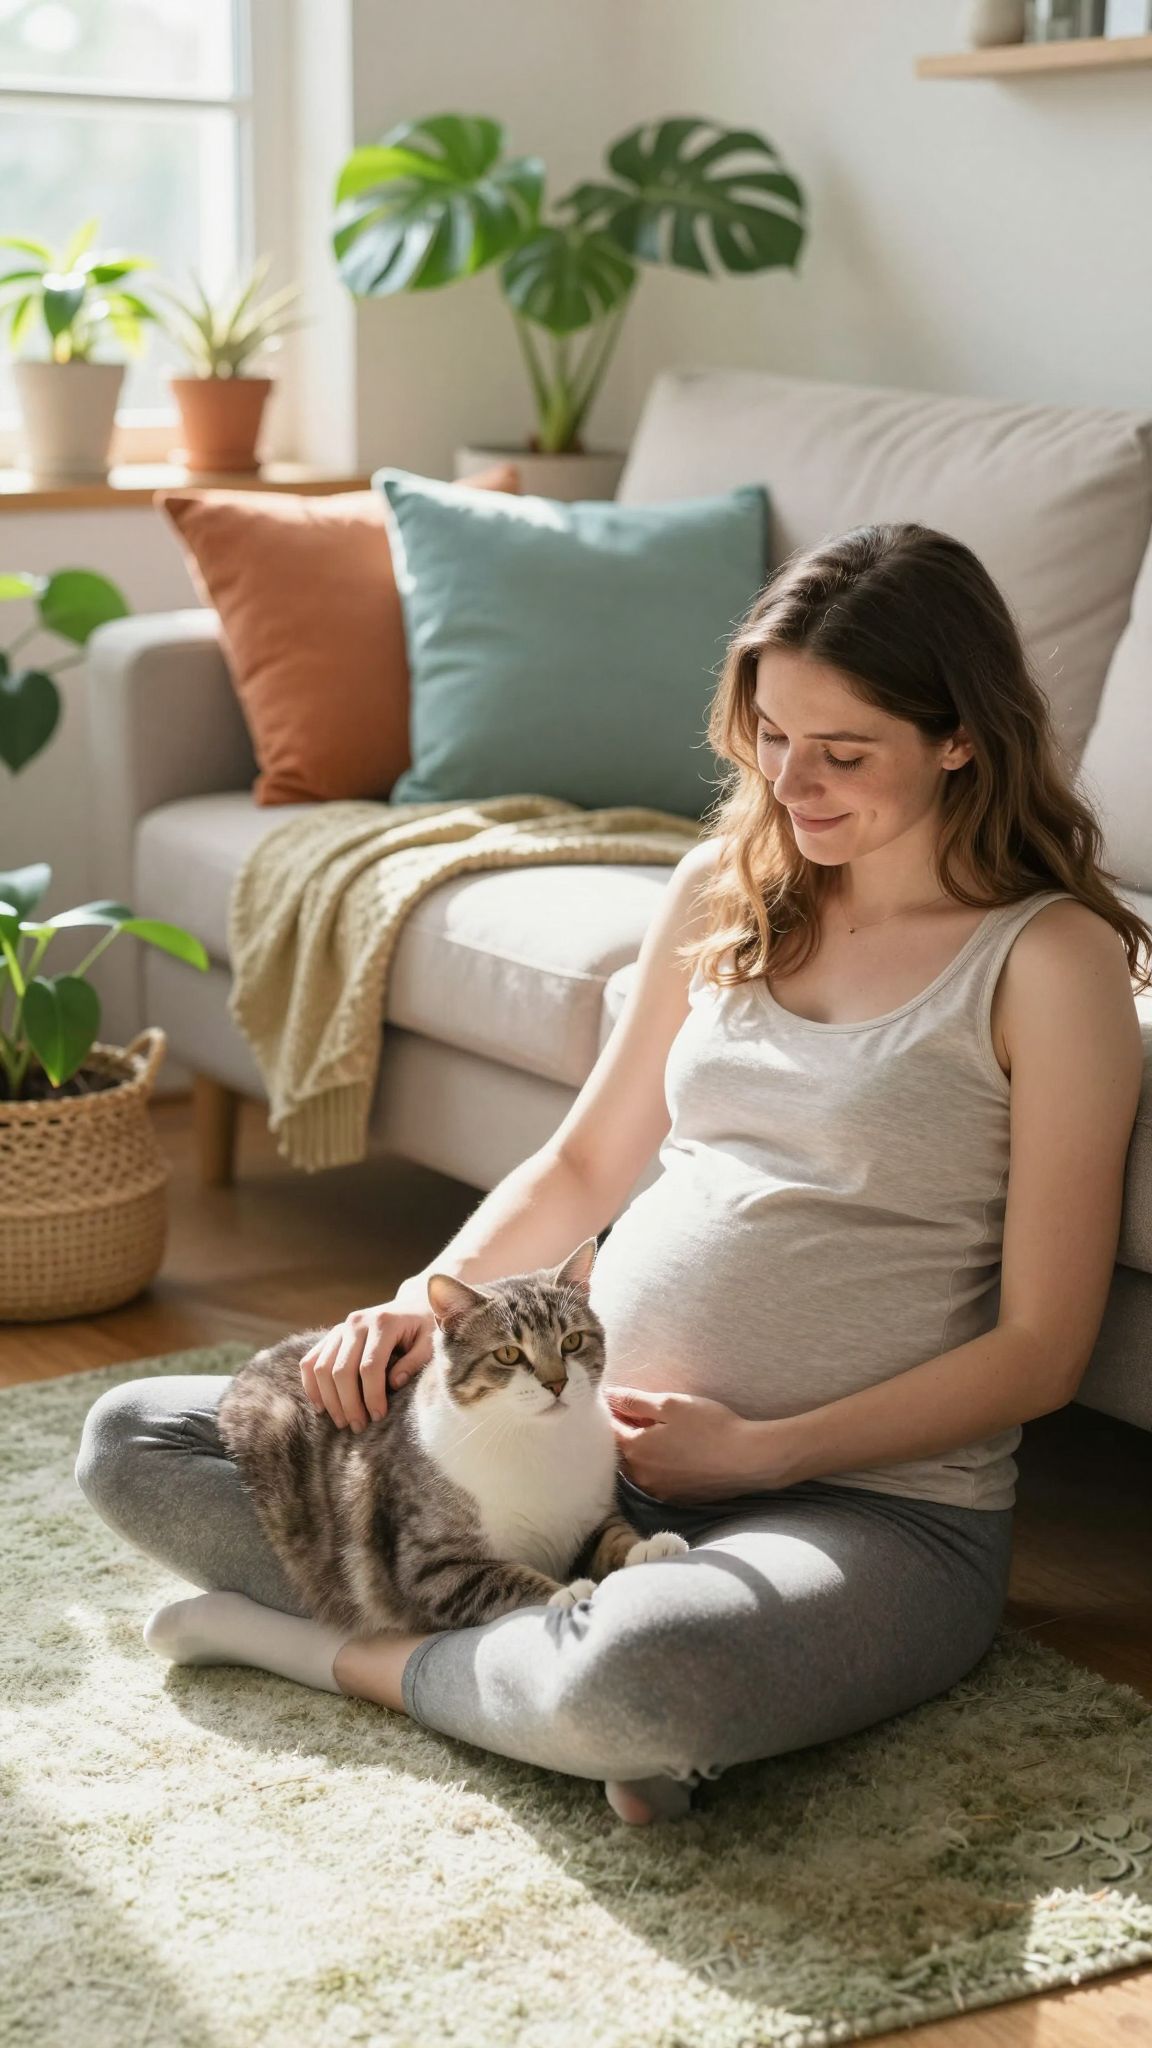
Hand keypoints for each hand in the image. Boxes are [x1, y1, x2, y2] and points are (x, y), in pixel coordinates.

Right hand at [299, 1299, 434, 1430]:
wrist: (411, 1306)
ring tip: (343, 1422)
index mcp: (383, 1323)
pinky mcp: (331, 1335)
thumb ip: (415, 1362)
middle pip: (342, 1370)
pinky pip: (310, 1361)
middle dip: (349, 1404)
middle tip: (358, 1426)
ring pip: (322, 1367)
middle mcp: (357, 1323)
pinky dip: (311, 1385)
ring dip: (329, 1400)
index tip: (378, 1416)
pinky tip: (321, 1407)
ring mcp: (341, 1328)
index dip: (372, 1395)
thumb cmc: (424, 1329)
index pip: (370, 1366)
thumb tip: (393, 1383)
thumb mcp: (430, 1343)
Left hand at [605, 1387, 791, 1502]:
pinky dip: (657, 1464)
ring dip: (641, 1449)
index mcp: (635, 1451)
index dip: (612, 1412)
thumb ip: (634, 1400)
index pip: (609, 1430)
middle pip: (621, 1451)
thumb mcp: (670, 1404)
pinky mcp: (677, 1498)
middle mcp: (641, 1477)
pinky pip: (656, 1479)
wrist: (748, 1459)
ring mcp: (659, 1491)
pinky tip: (674, 1451)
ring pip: (639, 1467)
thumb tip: (607, 1395)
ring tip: (655, 1430)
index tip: (617, 1399)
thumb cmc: (710, 1426)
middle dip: (624, 1431)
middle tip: (636, 1411)